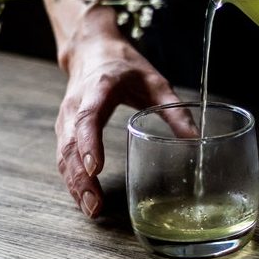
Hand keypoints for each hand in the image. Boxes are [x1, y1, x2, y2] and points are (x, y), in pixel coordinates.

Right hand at [55, 9, 195, 217]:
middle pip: (71, 143)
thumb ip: (174, 110)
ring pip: (63, 153)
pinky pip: (62, 155)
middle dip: (81, 177)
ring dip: (74, 183)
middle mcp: (77, 103)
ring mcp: (66, 116)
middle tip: (95, 205)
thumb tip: (196, 140)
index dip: (89, 143)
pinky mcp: (64, 126)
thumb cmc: (124, 65)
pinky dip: (70, 177)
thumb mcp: (154, 82)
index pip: (88, 117)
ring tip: (91, 209)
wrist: (92, 49)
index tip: (95, 168)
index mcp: (100, 87)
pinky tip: (82, 196)